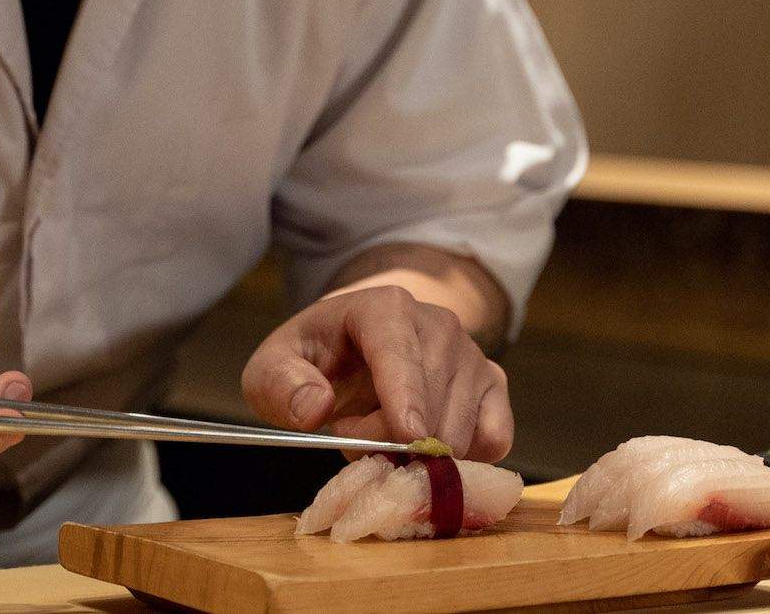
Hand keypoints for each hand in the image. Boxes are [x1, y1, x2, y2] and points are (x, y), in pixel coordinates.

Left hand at [241, 286, 512, 461]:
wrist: (356, 346)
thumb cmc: (314, 357)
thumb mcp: (274, 366)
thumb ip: (280, 385)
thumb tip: (315, 408)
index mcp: (385, 308)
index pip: (400, 353)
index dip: (405, 396)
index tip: (408, 435)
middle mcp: (439, 325)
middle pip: (428, 405)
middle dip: (386, 441)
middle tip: (351, 434)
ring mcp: (473, 355)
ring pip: (460, 431)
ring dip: (418, 455)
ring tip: (382, 432)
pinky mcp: (494, 387)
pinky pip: (494, 440)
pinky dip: (462, 461)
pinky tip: (426, 446)